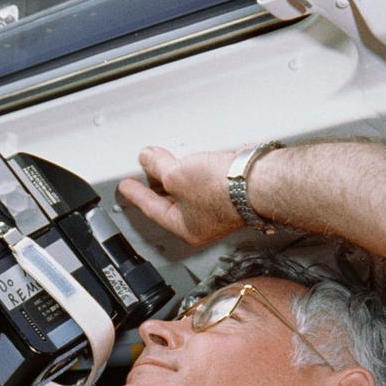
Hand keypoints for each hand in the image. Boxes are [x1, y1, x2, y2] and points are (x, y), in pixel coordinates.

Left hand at [118, 146, 242, 246]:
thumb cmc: (223, 190)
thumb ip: (158, 166)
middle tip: (144, 169)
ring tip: (166, 158)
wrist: (259, 179)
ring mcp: (219, 207)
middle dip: (157, 183)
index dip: (136, 194)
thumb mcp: (176, 175)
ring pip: (190, 189)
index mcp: (187, 228)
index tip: (126, 187)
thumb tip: (148, 159)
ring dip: (176, 173)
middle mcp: (204, 222)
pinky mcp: (232, 190)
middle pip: (172, 200)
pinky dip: (195, 168)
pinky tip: (193, 157)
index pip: (153, 209)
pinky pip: (205, 179)